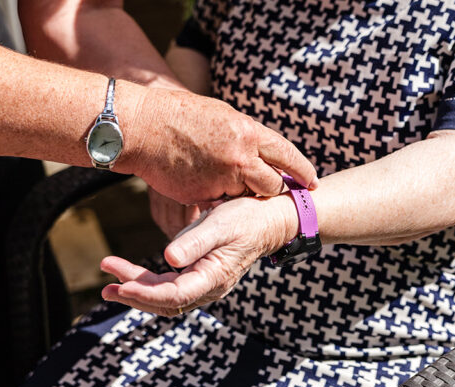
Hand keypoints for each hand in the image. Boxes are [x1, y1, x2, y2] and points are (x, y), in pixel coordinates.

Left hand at [101, 195, 297, 316]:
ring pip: (166, 298)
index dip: (147, 293)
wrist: (267, 219)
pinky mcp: (201, 275)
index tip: (121, 284)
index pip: (176, 295)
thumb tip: (168, 258)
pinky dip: (149, 285)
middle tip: (106, 283)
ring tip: (110, 283)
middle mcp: (209, 287)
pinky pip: (171, 288)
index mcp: (214, 276)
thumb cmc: (247, 217)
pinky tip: (132, 277)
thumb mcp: (221, 223)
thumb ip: (196, 241)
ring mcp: (205, 284)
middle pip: (166, 301)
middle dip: (134, 293)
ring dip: (138, 291)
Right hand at [123, 88, 317, 203]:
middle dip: (272, 188)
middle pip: (272, 186)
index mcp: (249, 133)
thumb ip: (246, 136)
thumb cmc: (181, 115)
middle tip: (269, 188)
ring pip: (244, 196)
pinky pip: (218, 203)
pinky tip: (199, 179)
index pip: (287, 156)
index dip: (303, 170)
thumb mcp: (223, 116)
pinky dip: (214, 196)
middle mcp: (241, 159)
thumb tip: (263, 151)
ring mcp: (222, 180)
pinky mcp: (203, 196)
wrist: (142, 127)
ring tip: (217, 174)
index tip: (312, 181)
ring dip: (238, 192)